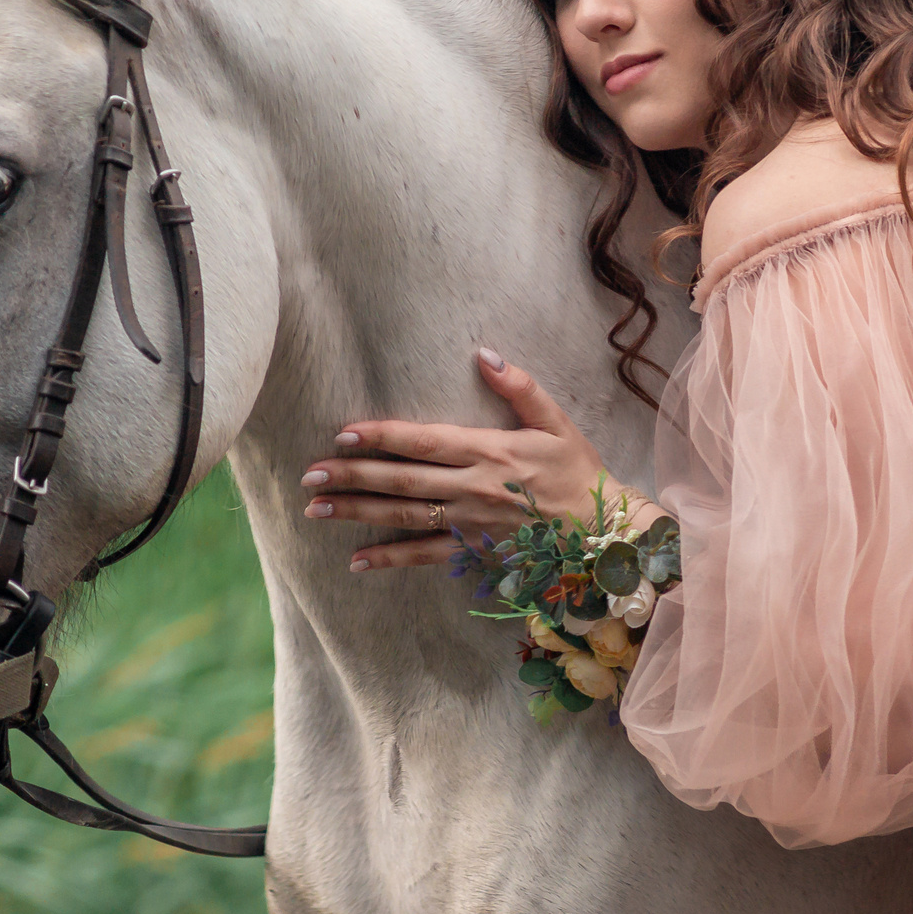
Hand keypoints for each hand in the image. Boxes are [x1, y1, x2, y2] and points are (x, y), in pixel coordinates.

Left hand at [300, 349, 652, 571]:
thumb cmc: (579, 472)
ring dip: (358, 512)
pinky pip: (425, 556)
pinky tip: (355, 559)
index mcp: (490, 451)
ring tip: (316, 507)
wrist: (603, 532)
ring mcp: (471, 522)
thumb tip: (484, 354)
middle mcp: (474, 487)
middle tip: (309, 474)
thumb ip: (520, 388)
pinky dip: (390, 559)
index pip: (424, 441)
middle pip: (403, 480)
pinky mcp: (474, 550)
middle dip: (353, 476)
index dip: (381, 437)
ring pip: (405, 516)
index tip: (343, 434)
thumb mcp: (556, 422)